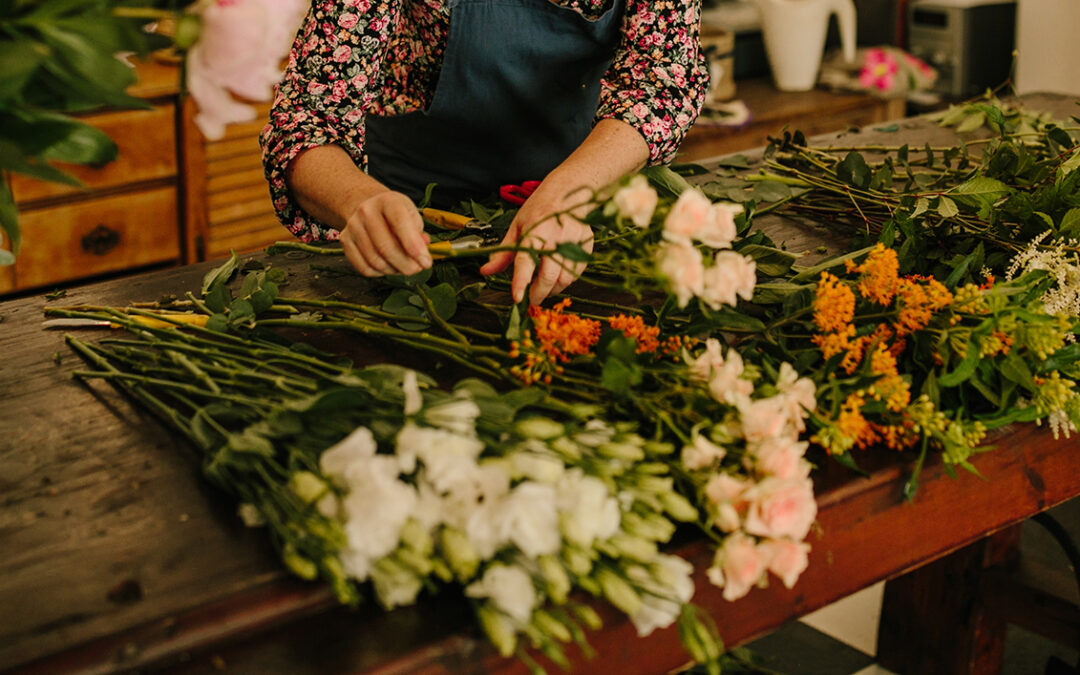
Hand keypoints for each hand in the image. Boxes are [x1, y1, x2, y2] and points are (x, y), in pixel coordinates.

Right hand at [339, 191, 431, 276]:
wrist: (369, 208)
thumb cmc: (395, 214)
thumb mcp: (411, 215)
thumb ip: (419, 235)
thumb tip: (422, 255)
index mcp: (388, 201)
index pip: (400, 224)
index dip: (414, 247)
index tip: (426, 263)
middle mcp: (366, 211)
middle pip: (386, 248)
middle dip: (406, 265)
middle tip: (416, 269)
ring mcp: (353, 226)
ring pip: (376, 261)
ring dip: (393, 270)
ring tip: (402, 266)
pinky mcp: (345, 241)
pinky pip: (364, 267)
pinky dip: (380, 273)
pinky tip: (388, 266)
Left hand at [479, 188, 593, 304]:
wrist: (569, 191)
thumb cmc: (540, 208)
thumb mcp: (517, 227)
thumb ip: (503, 253)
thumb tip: (486, 271)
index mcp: (534, 231)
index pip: (525, 261)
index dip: (521, 282)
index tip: (517, 298)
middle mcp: (555, 237)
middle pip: (549, 276)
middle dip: (538, 293)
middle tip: (531, 300)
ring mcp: (573, 242)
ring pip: (565, 278)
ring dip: (553, 290)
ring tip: (544, 289)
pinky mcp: (586, 245)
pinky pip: (576, 272)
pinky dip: (566, 280)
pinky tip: (558, 277)